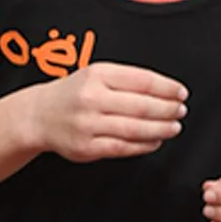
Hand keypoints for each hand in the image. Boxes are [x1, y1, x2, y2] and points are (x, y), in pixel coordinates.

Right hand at [24, 62, 187, 162]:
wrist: (39, 115)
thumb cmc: (75, 93)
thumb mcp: (97, 74)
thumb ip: (129, 79)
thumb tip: (168, 91)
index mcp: (97, 75)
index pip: (142, 80)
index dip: (167, 88)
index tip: (181, 93)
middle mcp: (91, 98)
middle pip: (142, 106)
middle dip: (168, 109)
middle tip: (181, 111)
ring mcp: (87, 124)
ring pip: (135, 129)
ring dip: (161, 129)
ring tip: (174, 126)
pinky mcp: (86, 147)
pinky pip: (122, 147)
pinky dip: (144, 145)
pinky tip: (155, 141)